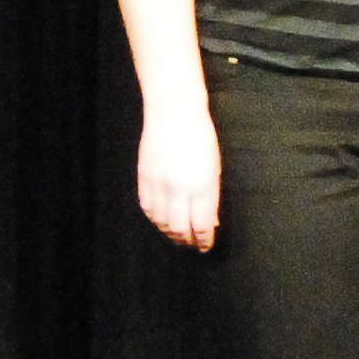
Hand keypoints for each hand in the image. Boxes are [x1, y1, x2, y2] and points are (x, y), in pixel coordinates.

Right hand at [138, 110, 220, 250]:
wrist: (174, 112)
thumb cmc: (201, 137)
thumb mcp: (214, 167)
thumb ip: (210, 196)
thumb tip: (209, 221)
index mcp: (202, 185)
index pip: (201, 225)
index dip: (203, 240)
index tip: (205, 246)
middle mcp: (179, 188)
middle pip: (180, 227)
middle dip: (186, 240)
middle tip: (191, 245)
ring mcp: (159, 183)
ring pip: (161, 221)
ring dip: (170, 233)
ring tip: (177, 236)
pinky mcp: (144, 177)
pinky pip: (147, 207)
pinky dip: (154, 219)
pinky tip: (161, 221)